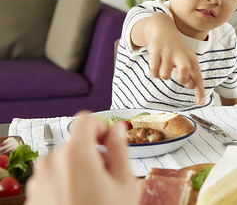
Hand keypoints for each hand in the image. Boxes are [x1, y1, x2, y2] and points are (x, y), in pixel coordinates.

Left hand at [25, 113, 140, 204]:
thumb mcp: (124, 184)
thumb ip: (120, 150)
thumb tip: (118, 131)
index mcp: (75, 155)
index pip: (86, 120)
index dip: (102, 127)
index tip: (110, 141)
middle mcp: (51, 163)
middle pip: (75, 143)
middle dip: (93, 153)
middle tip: (107, 178)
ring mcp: (38, 181)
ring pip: (63, 161)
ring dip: (78, 169)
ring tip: (93, 195)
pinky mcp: (33, 197)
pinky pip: (52, 178)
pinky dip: (65, 183)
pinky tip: (79, 203)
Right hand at [143, 15, 205, 104]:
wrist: (162, 28)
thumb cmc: (175, 48)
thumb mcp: (185, 59)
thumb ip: (190, 73)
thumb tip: (191, 85)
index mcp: (191, 58)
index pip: (198, 77)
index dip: (200, 91)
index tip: (202, 103)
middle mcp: (181, 56)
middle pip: (183, 76)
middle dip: (179, 80)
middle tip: (175, 72)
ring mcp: (168, 53)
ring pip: (165, 76)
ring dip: (163, 74)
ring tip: (163, 64)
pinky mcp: (156, 51)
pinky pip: (154, 72)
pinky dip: (154, 72)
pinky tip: (156, 63)